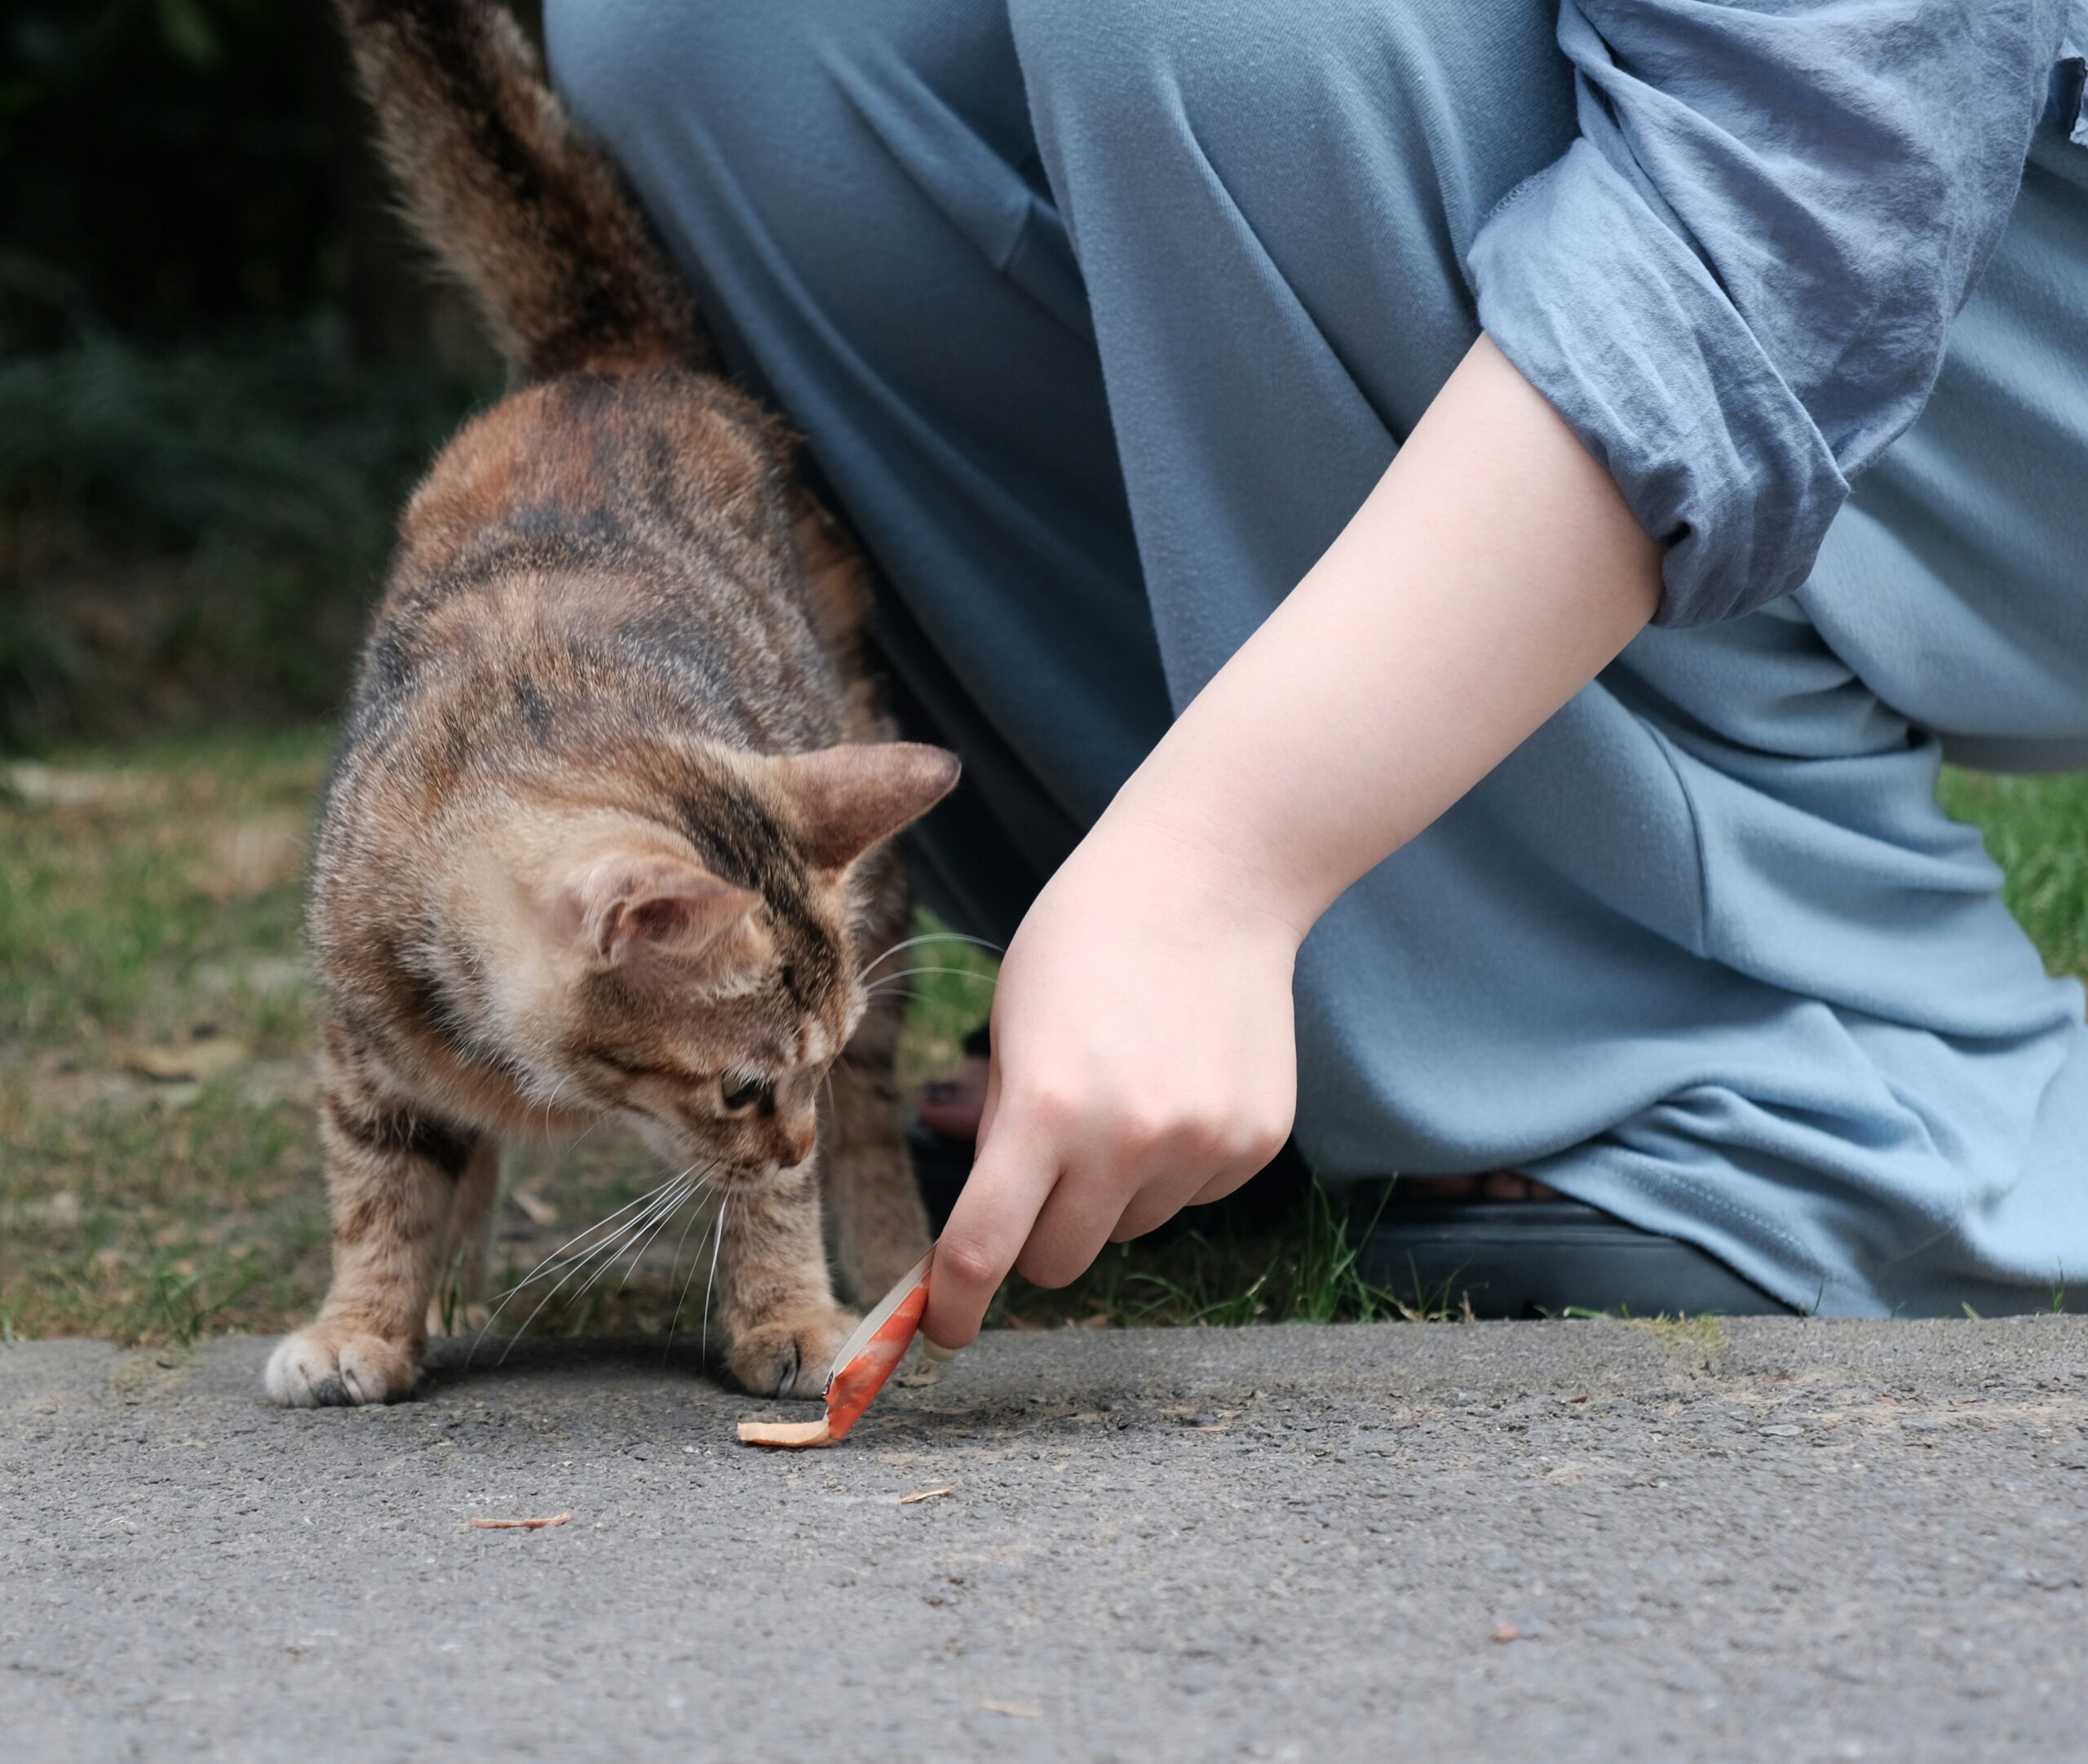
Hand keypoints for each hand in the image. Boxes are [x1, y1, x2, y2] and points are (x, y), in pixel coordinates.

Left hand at [923, 811, 1299, 1346]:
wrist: (1210, 879)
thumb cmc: (1085, 940)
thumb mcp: (1010, 1025)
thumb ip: (999, 1127)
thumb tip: (984, 1228)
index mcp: (1047, 1107)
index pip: (985, 1248)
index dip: (953, 1302)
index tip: (941, 1329)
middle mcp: (1131, 1139)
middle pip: (1058, 1260)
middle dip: (1035, 1232)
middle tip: (1040, 1162)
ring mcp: (1204, 1145)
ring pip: (1128, 1229)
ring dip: (1109, 1191)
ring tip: (1122, 1088)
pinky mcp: (1257, 1142)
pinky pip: (1190, 1197)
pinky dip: (1170, 1166)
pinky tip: (1175, 1083)